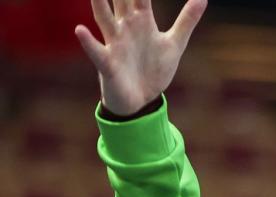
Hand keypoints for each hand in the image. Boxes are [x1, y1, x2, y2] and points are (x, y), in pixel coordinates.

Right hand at [74, 0, 207, 115]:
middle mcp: (124, 28)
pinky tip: (80, 30)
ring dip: (97, 3)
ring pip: (103, 19)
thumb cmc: (154, 69)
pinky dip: (88, 42)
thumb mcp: (175, 43)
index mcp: (141, 21)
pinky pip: (97, 52)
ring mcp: (114, 44)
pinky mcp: (108, 64)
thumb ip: (187, 19)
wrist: (143, 100)